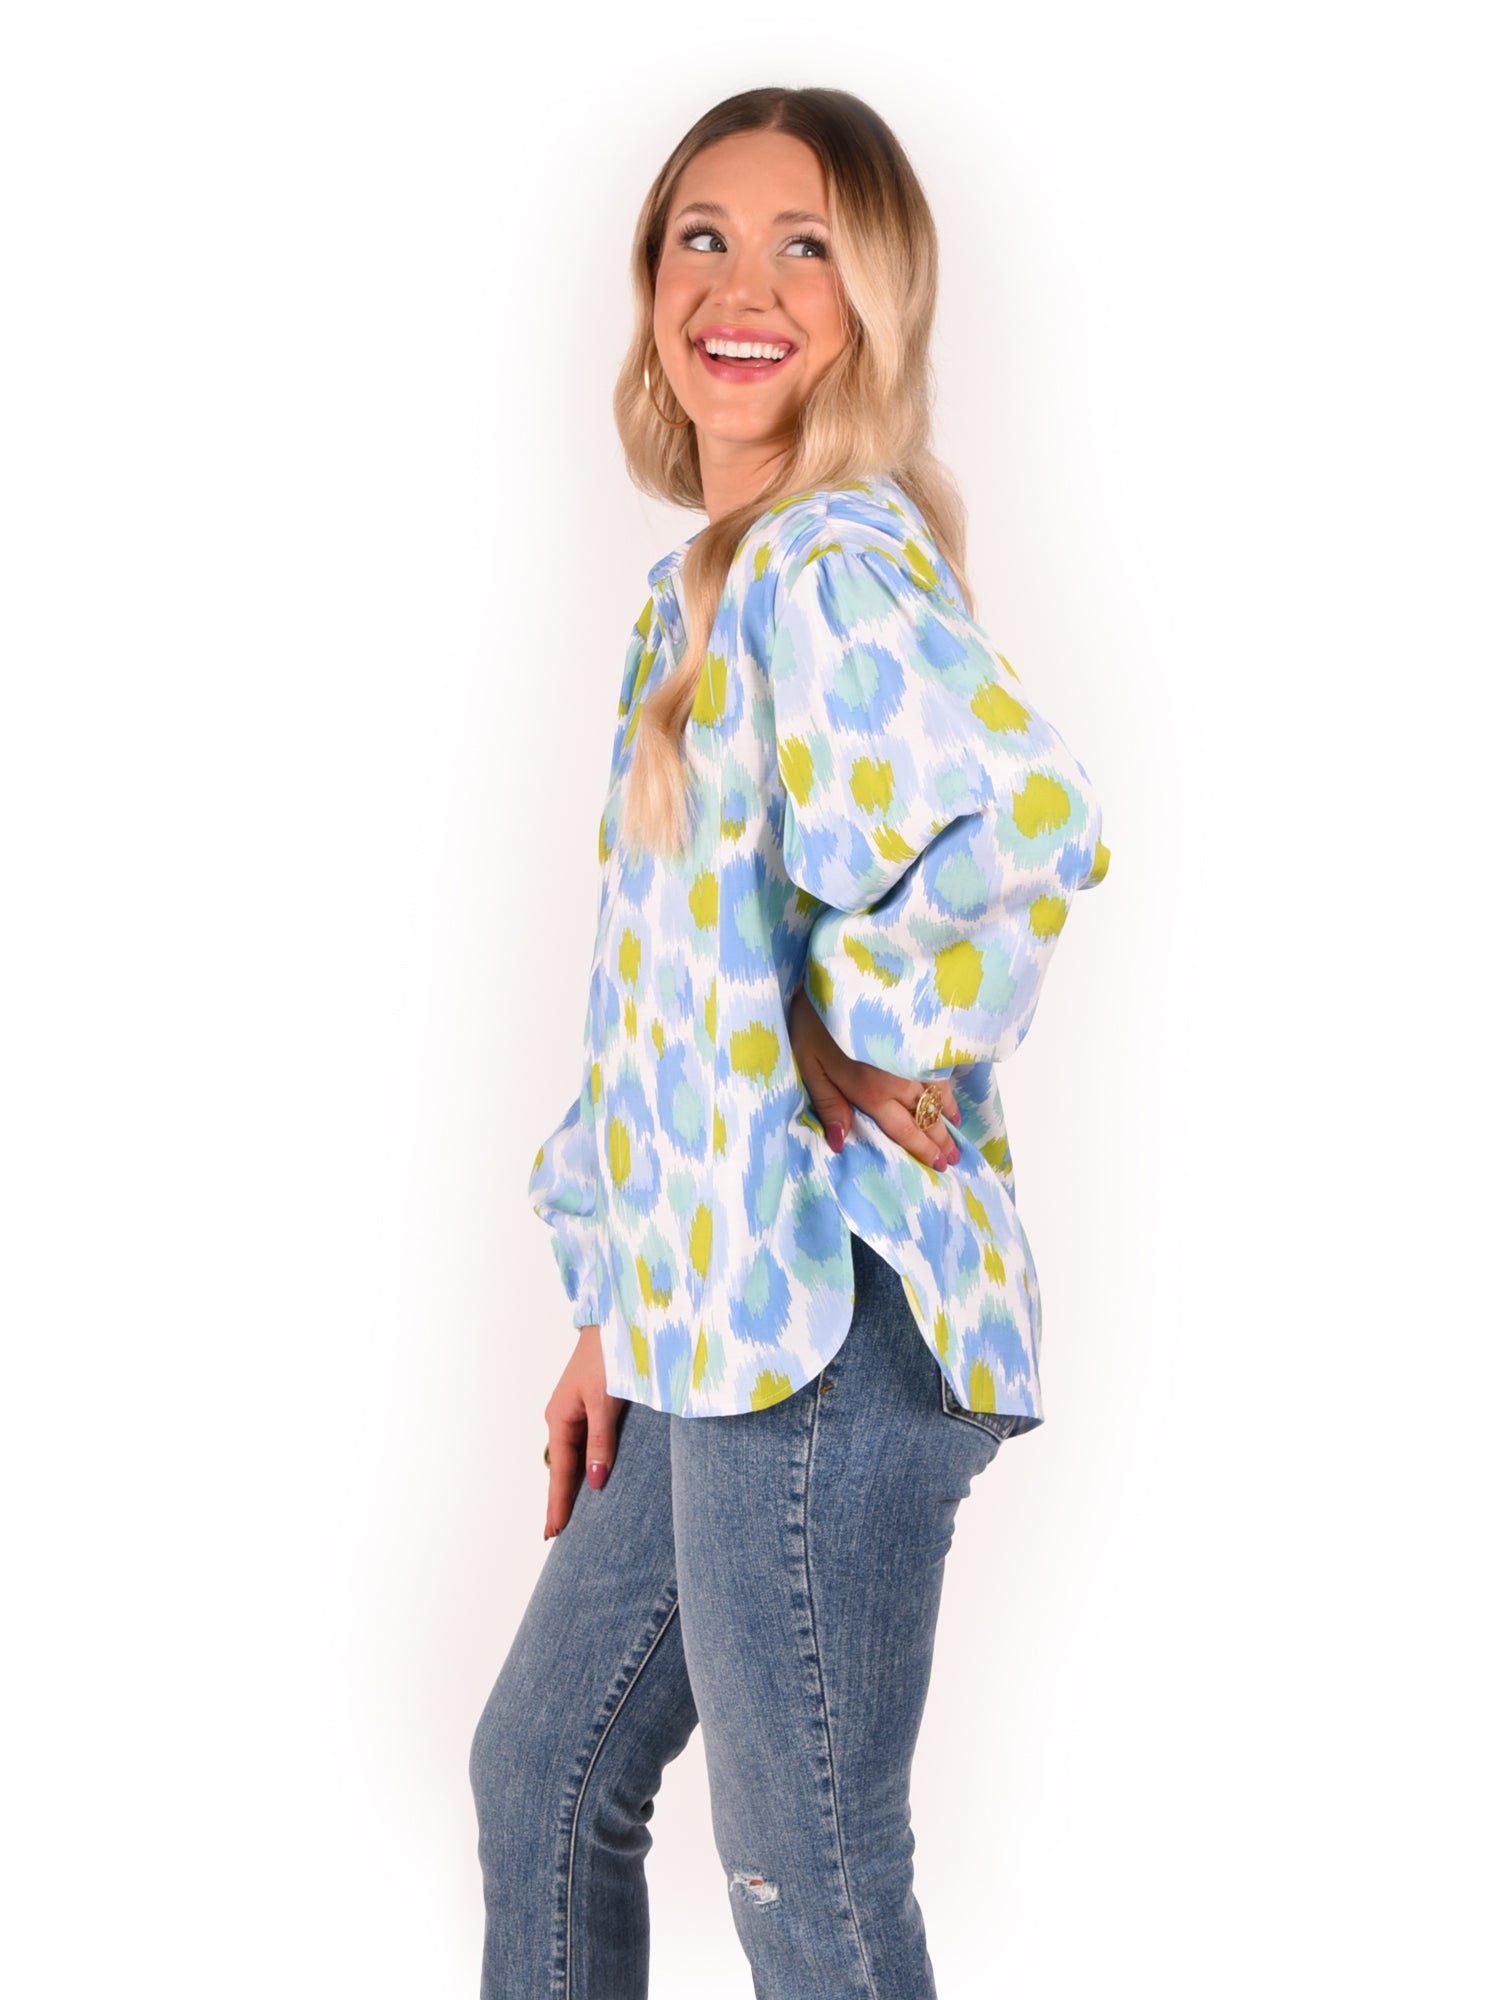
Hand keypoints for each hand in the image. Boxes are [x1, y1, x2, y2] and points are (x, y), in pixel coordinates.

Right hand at [543, 1324, 627, 1539]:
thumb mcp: (604, 1400)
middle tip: (558, 1534)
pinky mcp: (591, 1403)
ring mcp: (575, 1409)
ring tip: (572, 1513)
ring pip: (573, 1455)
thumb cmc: (609, 1354)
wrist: (619, 1318)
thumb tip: (595, 1482)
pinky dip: (585, 1463)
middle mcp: (563, 1416)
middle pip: (562, 1467)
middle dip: (561, 1498)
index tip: (554, 1533)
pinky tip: (590, 1475)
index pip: (560, 1471)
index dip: (558, 1503)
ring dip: (573, 1482)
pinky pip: (584, 1442)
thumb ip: (601, 1441)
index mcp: (559, 1417)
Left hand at [788, 982, 961, 1170]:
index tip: (939, 1164)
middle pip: (926, 1114)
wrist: (839, 972)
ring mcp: (913, 1054)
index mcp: (872, 1091)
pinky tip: (951, 1090)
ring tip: (957, 1127)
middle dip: (941, 1137)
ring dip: (947, 1112)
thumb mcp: (810, 1064)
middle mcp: (899, 1077)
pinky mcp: (918, 1033)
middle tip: (954, 1157)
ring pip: (938, 1091)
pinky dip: (949, 1083)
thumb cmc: (814, 1019)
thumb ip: (828, 1104)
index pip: (904, 1129)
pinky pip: (940, 1065)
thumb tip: (839, 1143)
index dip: (922, 1148)